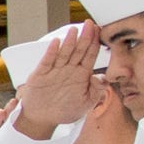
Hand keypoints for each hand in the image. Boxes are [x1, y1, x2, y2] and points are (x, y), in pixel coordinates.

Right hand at [12, 23, 104, 138]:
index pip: (90, 55)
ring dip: (69, 42)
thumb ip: (97, 91)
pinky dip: (51, 52)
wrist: (43, 119)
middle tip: (89, 24)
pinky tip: (56, 43)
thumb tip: (103, 78)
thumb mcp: (86, 104)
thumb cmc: (65, 110)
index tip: (100, 31)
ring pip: (64, 53)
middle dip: (85, 37)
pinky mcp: (41, 75)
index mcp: (81, 74)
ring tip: (74, 30)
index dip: (95, 43)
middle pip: (78, 50)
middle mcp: (69, 69)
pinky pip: (47, 62)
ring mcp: (55, 71)